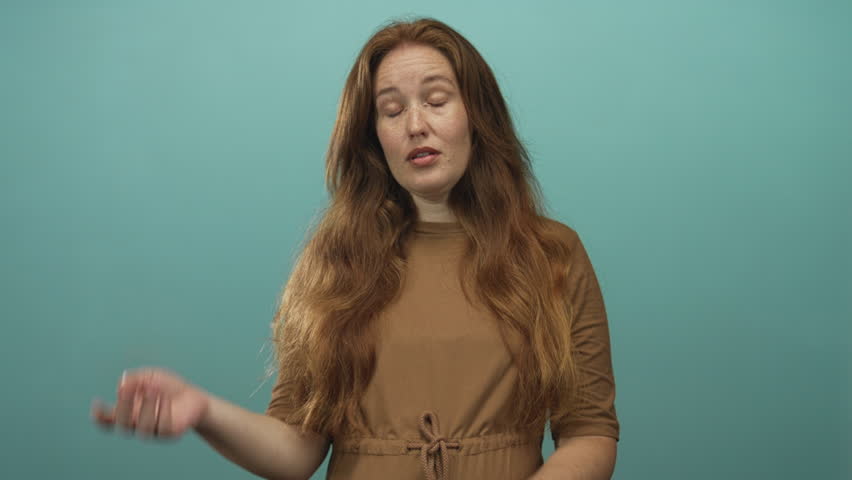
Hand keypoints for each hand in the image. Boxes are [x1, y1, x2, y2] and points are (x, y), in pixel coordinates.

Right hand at [91, 367, 209, 440]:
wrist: (194, 396)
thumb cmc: (168, 387)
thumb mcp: (150, 376)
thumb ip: (135, 378)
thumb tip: (122, 385)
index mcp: (129, 412)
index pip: (109, 420)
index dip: (100, 416)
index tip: (97, 404)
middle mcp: (138, 423)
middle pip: (122, 424)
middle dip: (123, 407)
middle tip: (129, 390)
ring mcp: (153, 430)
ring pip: (142, 427)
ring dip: (145, 407)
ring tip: (152, 390)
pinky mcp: (169, 432)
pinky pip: (162, 426)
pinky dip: (162, 411)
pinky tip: (165, 398)